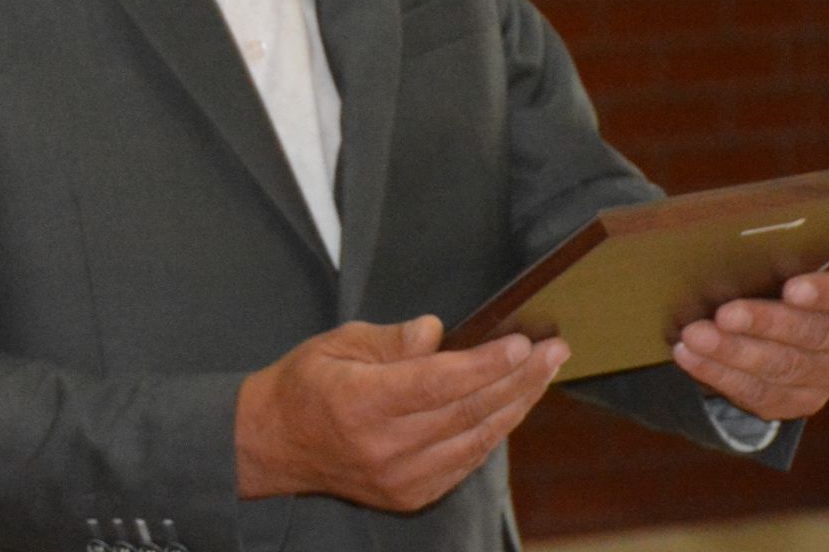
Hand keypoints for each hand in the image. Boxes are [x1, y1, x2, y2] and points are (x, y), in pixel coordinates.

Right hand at [235, 315, 569, 512]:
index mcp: (360, 403)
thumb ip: (390, 340)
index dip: (485, 364)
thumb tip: (437, 333)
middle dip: (517, 379)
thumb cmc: (305, 384)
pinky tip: (512, 405)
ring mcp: (400, 478)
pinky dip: (491, 432)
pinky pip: (465, 462)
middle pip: (467, 412)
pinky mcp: (410, 495)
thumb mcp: (336, 344)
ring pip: (475, 440)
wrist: (274, 444)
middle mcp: (384, 448)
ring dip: (515, 405)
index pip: (437, 384)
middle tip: (553, 352)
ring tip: (543, 373)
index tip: (521, 343)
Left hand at [673, 261, 828, 421]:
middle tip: (723, 314)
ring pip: (784, 367)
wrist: (768, 321)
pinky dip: (720, 373)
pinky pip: (761, 393)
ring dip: (734, 352)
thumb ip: (768, 248)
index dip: (828, 291)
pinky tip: (690, 357)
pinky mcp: (800, 400)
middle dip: (764, 323)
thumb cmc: (771, 273)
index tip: (791, 288)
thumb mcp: (778, 255)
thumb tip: (722, 234)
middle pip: (813, 333)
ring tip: (694, 337)